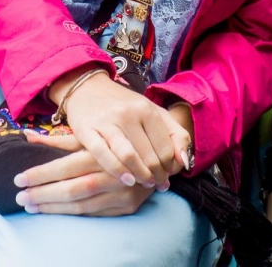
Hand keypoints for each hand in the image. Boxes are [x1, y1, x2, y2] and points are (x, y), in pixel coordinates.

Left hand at [12, 133, 155, 215]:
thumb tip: (27, 137)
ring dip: (53, 207)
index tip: (19, 178)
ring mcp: (123, 192)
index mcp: (104, 151)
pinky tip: (54, 210)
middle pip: (72, 188)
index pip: (66, 166)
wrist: (158, 152)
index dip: (41, 173)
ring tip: (31, 205)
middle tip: (20, 196)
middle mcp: (114, 173)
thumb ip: (60, 139)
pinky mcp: (129, 206)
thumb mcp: (90, 135)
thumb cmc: (115, 139)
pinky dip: (72, 214)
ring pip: (82, 204)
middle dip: (43, 194)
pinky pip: (95, 214)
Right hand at [49, 70, 188, 187]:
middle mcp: (128, 114)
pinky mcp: (87, 130)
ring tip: (144, 184)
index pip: (166, 149)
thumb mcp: (153, 112)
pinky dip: (118, 171)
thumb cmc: (124, 105)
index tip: (167, 176)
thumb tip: (184, 163)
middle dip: (157, 176)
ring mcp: (107, 122)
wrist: (87, 88)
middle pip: (150, 156)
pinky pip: (104, 156)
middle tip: (157, 184)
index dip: (170, 167)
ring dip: (141, 176)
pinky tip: (126, 180)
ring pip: (130, 157)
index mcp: (147, 109)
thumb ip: (175, 134)